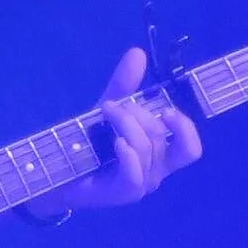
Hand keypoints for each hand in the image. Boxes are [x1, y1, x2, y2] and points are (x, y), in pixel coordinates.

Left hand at [38, 46, 202, 213]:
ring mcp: (139, 185)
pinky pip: (135, 175)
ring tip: (106, 114)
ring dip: (126, 125)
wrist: (57, 171)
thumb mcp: (109, 110)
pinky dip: (128, 154)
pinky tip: (116, 142)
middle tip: (115, 107)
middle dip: (140, 114)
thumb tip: (138, 53)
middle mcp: (155, 172)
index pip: (190, 148)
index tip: (167, 109)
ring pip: (147, 149)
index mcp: (159, 155)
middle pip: (163, 138)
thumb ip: (124, 86)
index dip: (185, 127)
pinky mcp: (121, 194)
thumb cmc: (89, 144)